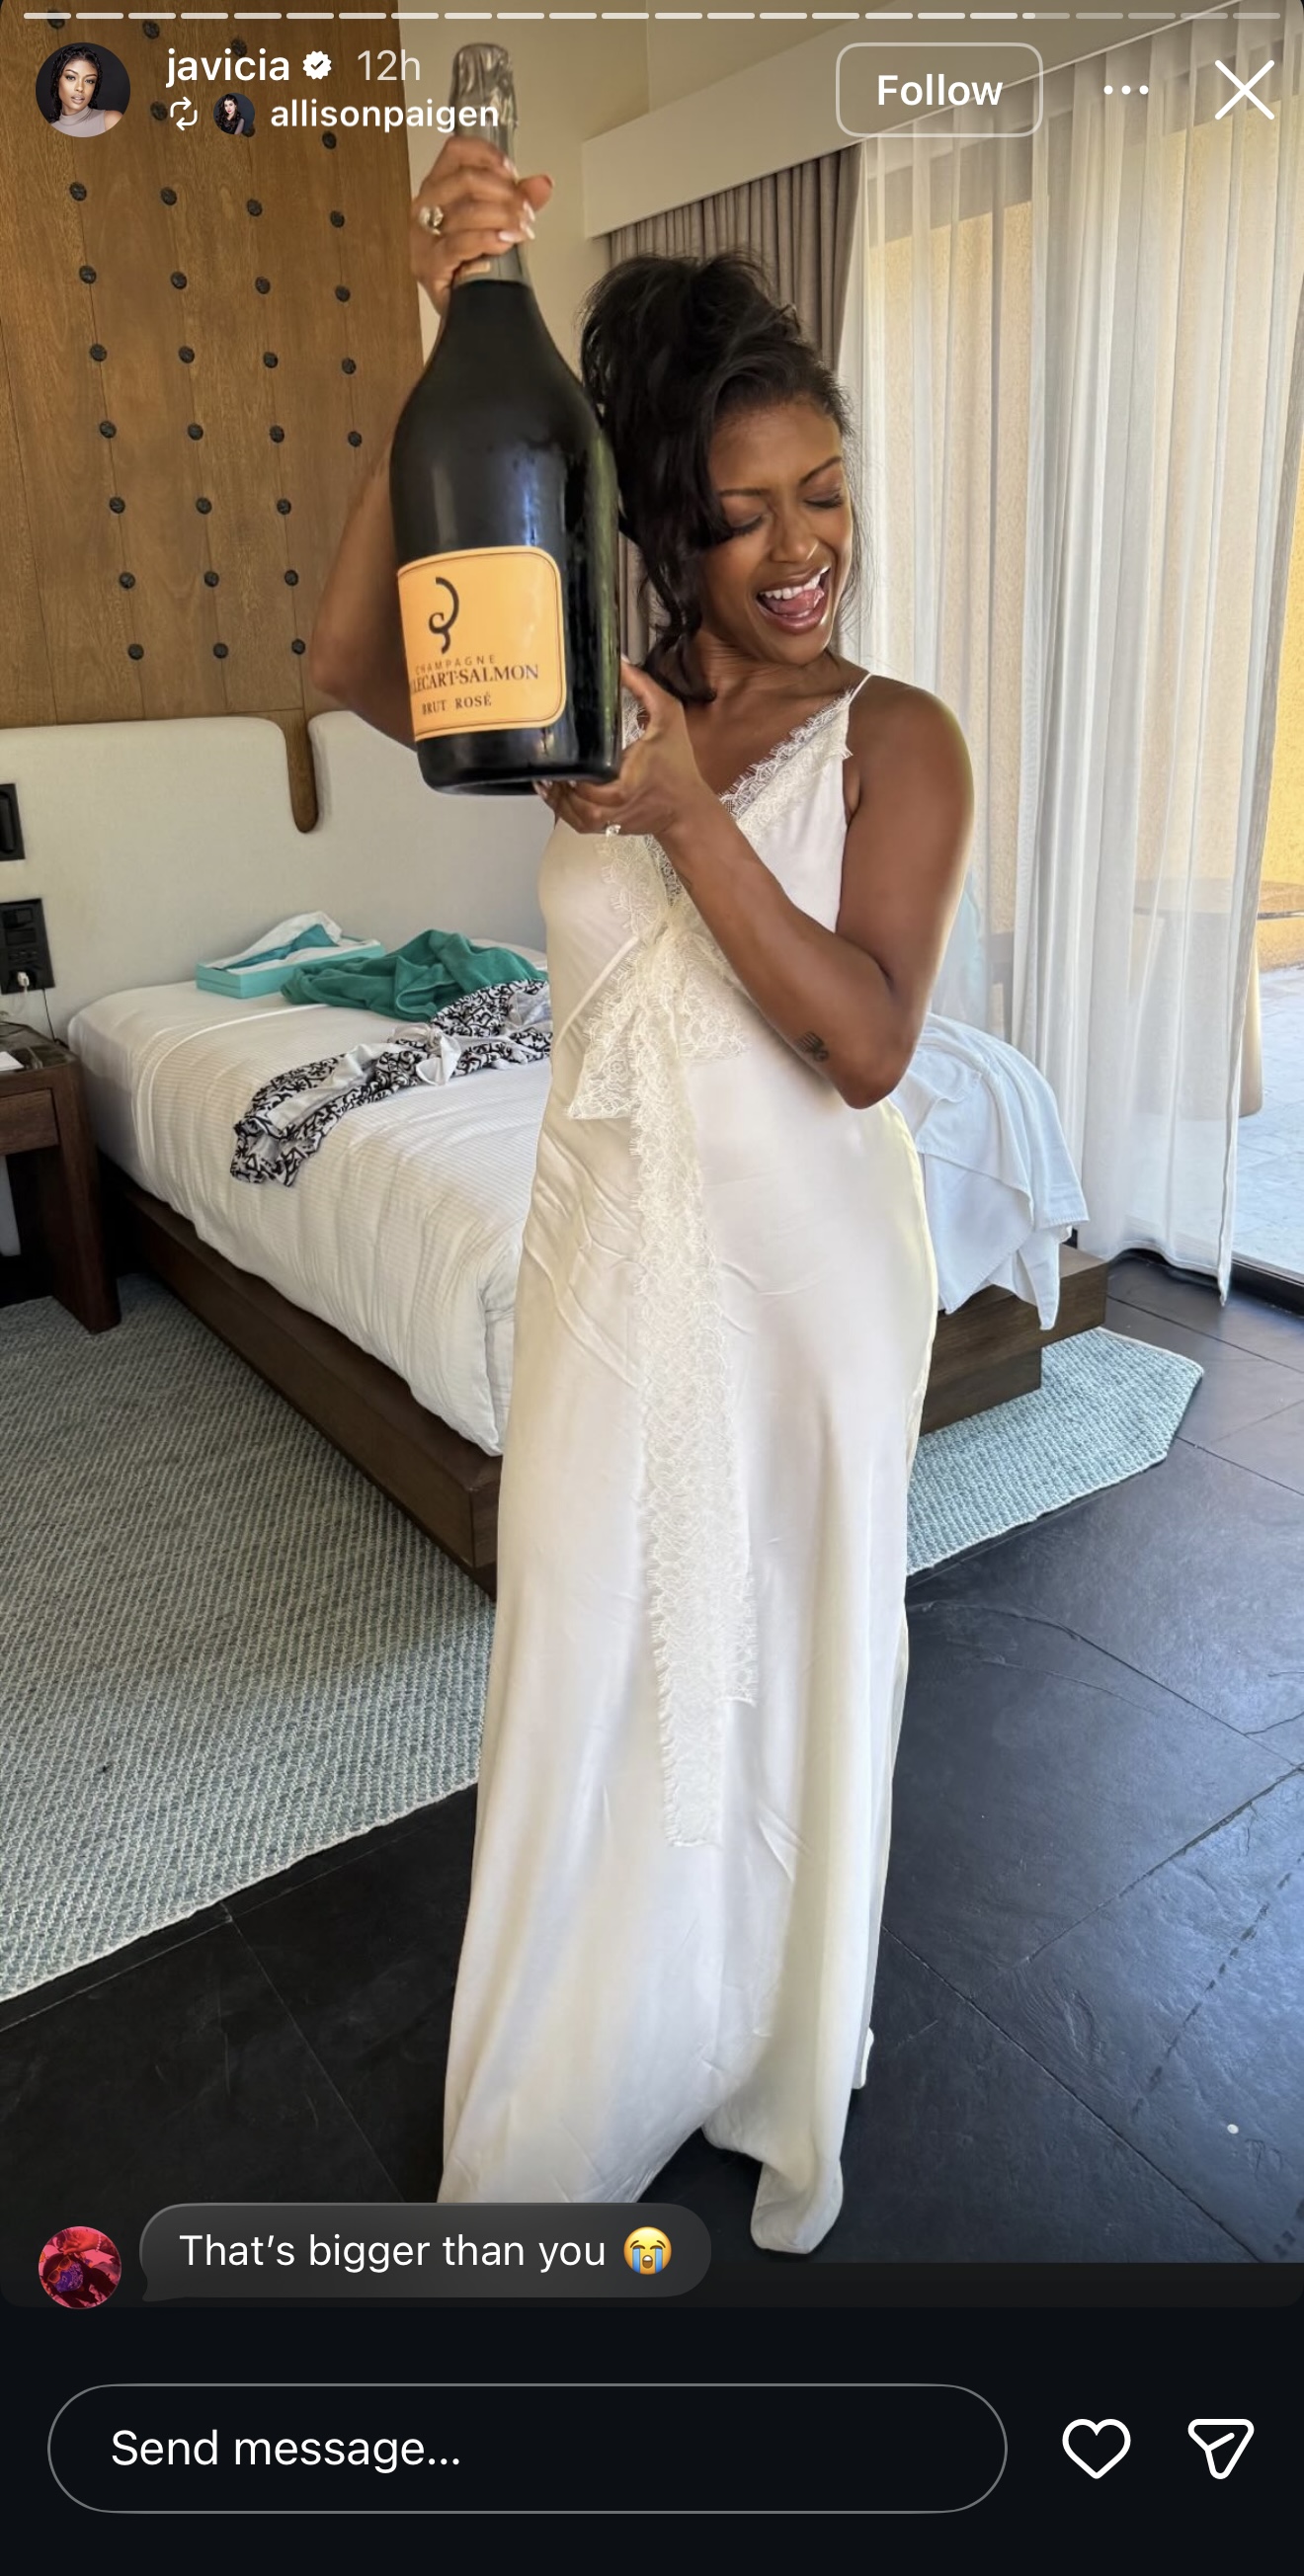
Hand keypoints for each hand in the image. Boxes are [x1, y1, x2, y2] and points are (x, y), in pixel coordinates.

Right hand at [410, 136, 552, 318]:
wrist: (464, 306)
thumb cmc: (474, 260)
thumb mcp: (500, 221)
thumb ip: (521, 199)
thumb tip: (543, 184)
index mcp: (438, 186)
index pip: (455, 151)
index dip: (486, 154)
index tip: (511, 171)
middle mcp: (426, 206)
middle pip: (465, 179)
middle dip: (504, 193)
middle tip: (526, 210)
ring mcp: (425, 236)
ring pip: (466, 211)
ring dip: (503, 218)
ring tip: (522, 230)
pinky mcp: (429, 265)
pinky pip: (460, 244)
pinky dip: (487, 240)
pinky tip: (504, 243)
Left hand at [537, 661, 709, 842]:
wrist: (687, 807)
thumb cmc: (678, 764)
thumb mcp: (669, 716)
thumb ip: (644, 687)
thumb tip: (618, 663)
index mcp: (626, 782)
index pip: (586, 783)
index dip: (570, 770)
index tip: (561, 748)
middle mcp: (615, 805)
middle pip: (573, 800)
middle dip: (558, 782)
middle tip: (547, 758)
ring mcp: (610, 820)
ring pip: (572, 815)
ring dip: (556, 798)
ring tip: (546, 775)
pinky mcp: (608, 827)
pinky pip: (577, 824)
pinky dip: (562, 811)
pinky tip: (553, 792)